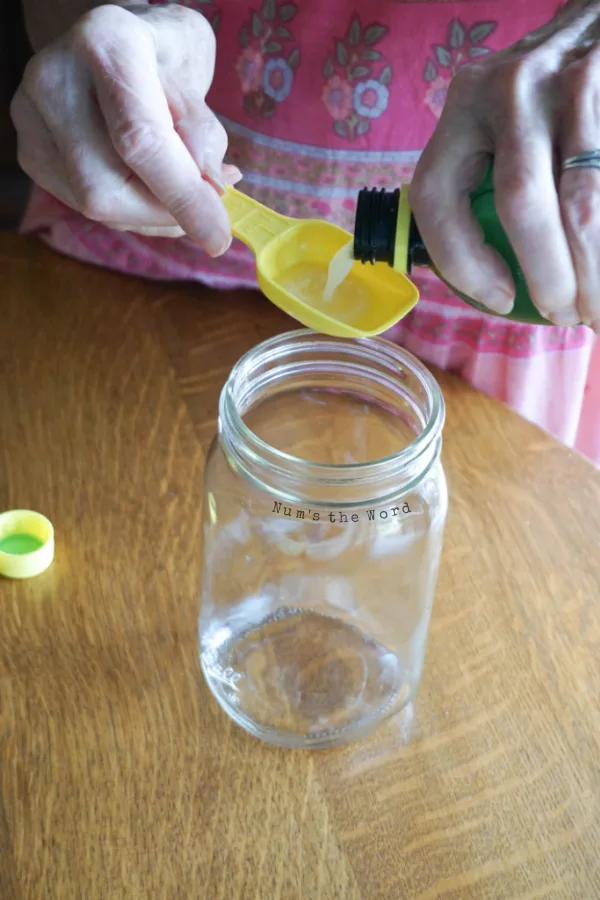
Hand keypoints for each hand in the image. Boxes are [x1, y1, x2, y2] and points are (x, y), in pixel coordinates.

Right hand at [11, 4, 240, 253]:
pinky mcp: (30, 152)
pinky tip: (148, 188)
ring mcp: (32, 119)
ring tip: (180, 191)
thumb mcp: (197, 77)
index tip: (218, 237)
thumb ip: (202, 131)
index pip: (140, 141)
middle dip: (163, 215)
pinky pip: (83, 207)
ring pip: (93, 205)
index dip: (181, 197)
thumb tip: (207, 189)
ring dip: (150, 215)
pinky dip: (130, 212)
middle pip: (105, 189)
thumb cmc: (160, 57)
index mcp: (106, 47)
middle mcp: (55, 80)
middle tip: (207, 211)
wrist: (109, 42)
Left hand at [409, 0, 599, 330]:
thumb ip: (478, 180)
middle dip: (548, 276)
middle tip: (567, 315)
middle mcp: (513, 90)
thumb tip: (487, 283)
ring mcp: (572, 85)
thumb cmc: (541, 97)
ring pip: (582, 202)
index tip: (500, 300)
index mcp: (465, 105)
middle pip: (522, 203)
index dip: (463, 264)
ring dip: (593, 269)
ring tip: (596, 309)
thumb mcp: (495, 121)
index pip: (439, 198)